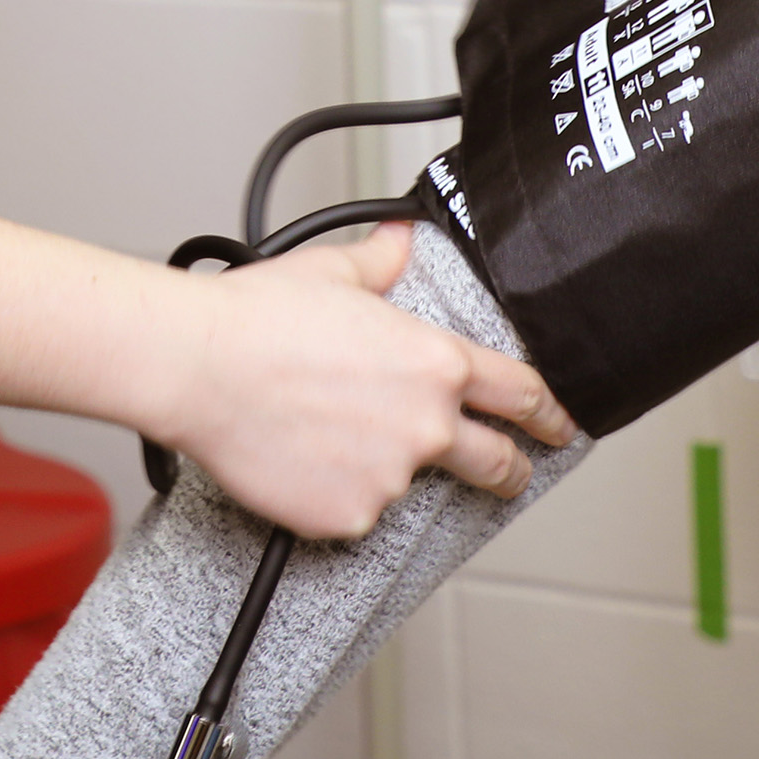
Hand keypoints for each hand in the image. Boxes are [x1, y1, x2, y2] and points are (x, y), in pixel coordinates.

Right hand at [145, 224, 577, 539]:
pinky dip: (338, 494)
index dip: (549, 413)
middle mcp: (425, 426)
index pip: (521, 395)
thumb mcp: (333, 271)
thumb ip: (382, 261)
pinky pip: (354, 512)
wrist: (199, 367)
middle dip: (511, 469)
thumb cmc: (258, 317)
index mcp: (435, 363)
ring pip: (404, 483)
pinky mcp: (347, 517)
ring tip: (329, 434)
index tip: (560, 424)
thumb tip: (400, 241)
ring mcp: (390, 479)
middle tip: (509, 473)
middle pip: (497, 463)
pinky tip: (303, 460)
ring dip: (385, 468)